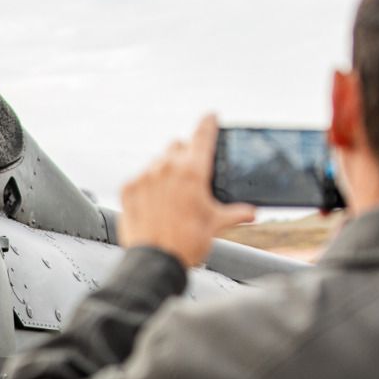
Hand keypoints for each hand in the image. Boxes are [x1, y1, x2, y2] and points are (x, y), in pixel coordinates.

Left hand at [118, 114, 256, 267]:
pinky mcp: (128, 188)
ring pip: (157, 160)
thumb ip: (236, 213)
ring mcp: (145, 176)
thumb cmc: (187, 243)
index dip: (208, 123)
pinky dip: (147, 185)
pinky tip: (154, 203)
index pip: (202, 134)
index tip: (211, 117)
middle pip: (177, 145)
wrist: (155, 261)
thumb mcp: (216, 225)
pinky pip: (140, 177)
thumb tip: (251, 212)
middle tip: (190, 174)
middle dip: (185, 154)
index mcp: (192, 171)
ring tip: (171, 194)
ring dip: (165, 169)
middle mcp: (167, 167)